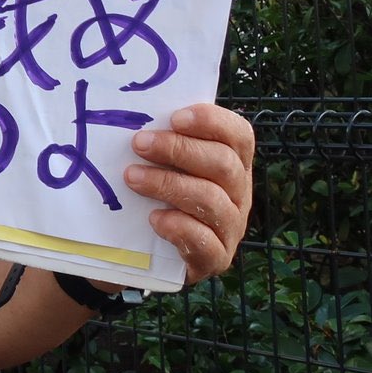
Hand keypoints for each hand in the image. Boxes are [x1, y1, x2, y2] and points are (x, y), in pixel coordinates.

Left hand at [125, 103, 254, 283]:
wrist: (152, 251)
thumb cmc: (160, 193)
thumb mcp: (167, 164)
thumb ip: (164, 141)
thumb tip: (132, 115)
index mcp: (234, 162)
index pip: (239, 134)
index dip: (211, 122)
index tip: (175, 117)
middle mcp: (239, 192)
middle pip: (223, 163)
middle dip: (178, 150)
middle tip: (139, 143)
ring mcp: (231, 227)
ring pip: (212, 199)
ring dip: (168, 184)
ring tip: (132, 177)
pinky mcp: (217, 258)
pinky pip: (204, 241)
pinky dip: (177, 227)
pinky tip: (154, 219)